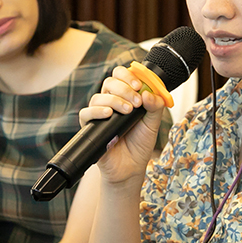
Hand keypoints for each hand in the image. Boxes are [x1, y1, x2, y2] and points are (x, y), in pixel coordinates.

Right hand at [79, 65, 165, 183]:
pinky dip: (96, 111)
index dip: (128, 75)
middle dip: (124, 88)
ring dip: (115, 100)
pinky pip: (86, 113)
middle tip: (136, 102)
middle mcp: (110, 101)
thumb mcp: (153, 123)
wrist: (131, 167)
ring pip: (98, 96)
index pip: (121, 75)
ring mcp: (99, 114)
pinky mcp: (90, 127)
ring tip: (127, 111)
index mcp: (125, 96)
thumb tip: (148, 93)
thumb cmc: (140, 143)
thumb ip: (155, 106)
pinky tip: (108, 114)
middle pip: (109, 82)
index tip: (139, 85)